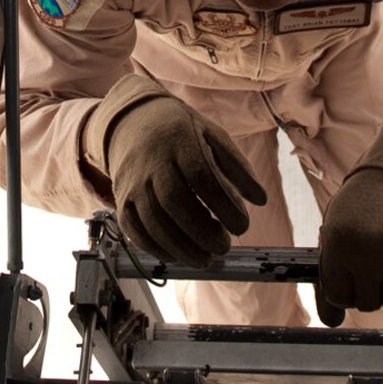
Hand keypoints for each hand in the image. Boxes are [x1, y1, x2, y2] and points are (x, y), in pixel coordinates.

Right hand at [84, 78, 265, 267]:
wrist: (133, 123)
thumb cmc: (182, 133)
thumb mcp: (213, 136)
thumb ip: (238, 167)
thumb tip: (260, 200)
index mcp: (180, 141)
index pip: (202, 177)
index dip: (224, 205)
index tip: (243, 226)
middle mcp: (152, 162)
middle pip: (174, 202)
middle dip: (201, 232)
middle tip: (224, 247)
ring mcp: (133, 183)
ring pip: (152, 221)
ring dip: (180, 247)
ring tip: (206, 260)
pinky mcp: (122, 200)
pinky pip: (134, 230)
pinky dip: (156, 249)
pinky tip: (179, 257)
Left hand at [316, 121, 382, 314]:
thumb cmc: (364, 203)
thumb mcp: (335, 229)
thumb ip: (330, 274)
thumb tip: (330, 322)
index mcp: (339, 243)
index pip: (338, 297)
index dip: (347, 289)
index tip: (354, 275)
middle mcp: (367, 251)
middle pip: (368, 304)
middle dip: (372, 289)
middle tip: (378, 264)